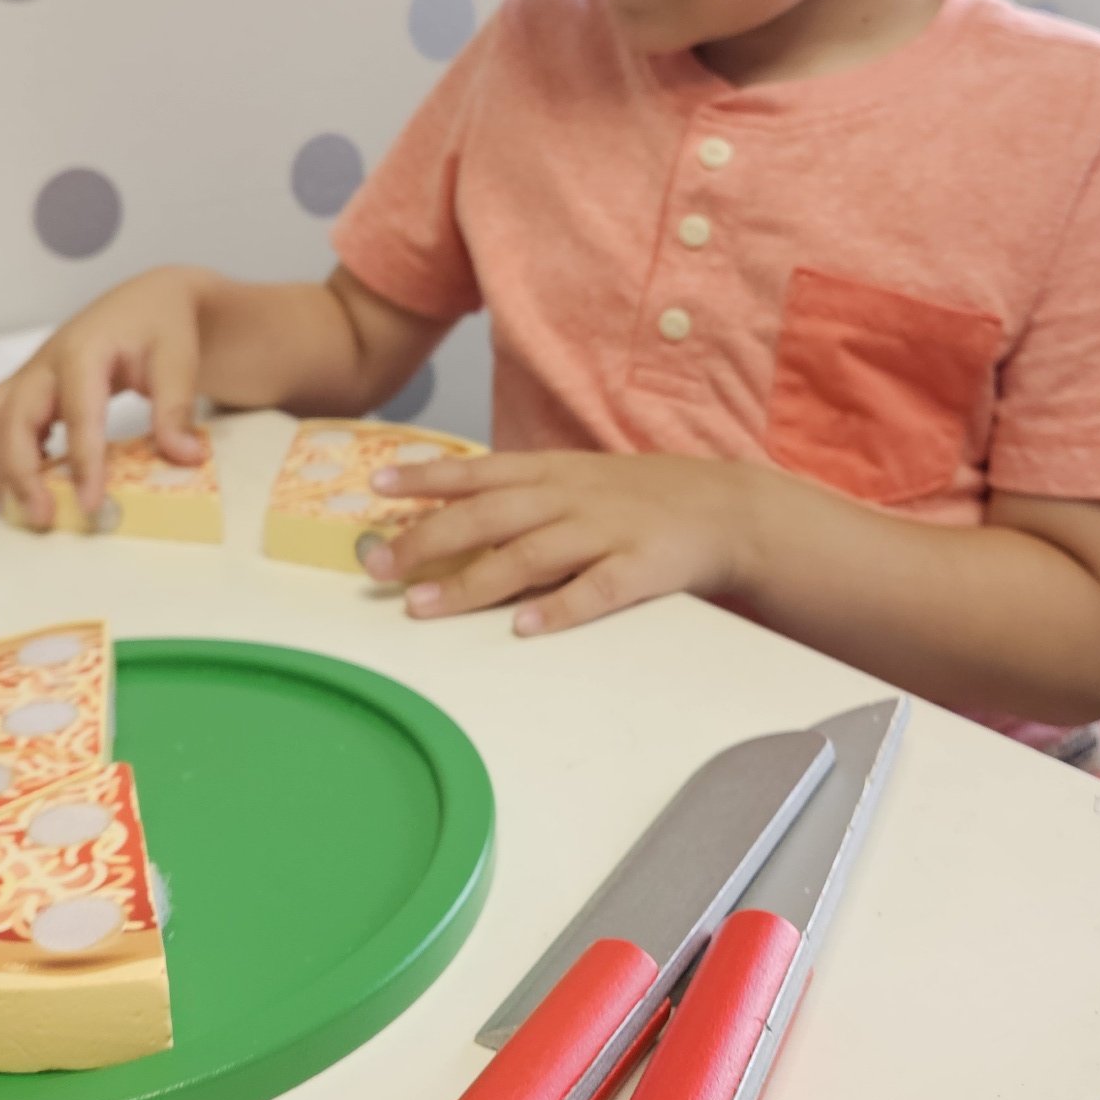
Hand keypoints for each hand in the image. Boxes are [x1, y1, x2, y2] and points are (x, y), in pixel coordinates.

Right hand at [0, 267, 210, 527]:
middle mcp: (46, 362)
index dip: (82, 461)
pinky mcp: (25, 387)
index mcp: (85, 351)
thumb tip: (185, 457)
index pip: (77, 413)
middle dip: (21, 472)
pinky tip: (19, 486)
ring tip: (15, 509)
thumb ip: (177, 407)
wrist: (146, 300)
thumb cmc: (161, 326)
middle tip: (43, 517)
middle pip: (14, 418)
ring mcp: (30, 374)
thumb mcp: (178, 360)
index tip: (91, 504)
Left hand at [359, 448, 750, 637]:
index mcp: (552, 472)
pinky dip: (559, 609)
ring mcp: (605, 532)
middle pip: (489, 516)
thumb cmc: (638, 497)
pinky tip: (524, 628)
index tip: (375, 486)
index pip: (478, 471)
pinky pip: (595, 590)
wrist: (724, 506)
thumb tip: (448, 513)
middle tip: (380, 568)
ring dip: (473, 582)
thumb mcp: (577, 479)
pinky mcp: (639, 567)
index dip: (426, 477)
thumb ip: (521, 493)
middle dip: (429, 540)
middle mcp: (570, 498)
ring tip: (425, 608)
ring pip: (529, 556)